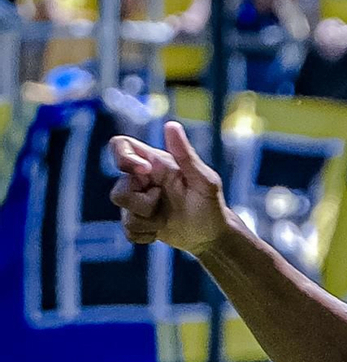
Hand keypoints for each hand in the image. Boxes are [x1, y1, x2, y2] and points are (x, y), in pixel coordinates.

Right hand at [109, 121, 226, 251]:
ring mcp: (138, 201)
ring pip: (123, 213)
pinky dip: (145, 235)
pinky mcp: (138, 222)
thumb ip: (186, 155)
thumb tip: (171, 125)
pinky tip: (160, 232)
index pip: (120, 146)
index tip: (144, 172)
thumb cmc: (211, 204)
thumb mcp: (204, 180)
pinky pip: (128, 231)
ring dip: (145, 221)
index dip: (123, 157)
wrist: (212, 236)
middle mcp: (142, 180)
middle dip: (140, 203)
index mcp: (154, 163)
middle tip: (162, 202)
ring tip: (164, 220)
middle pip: (118, 190)